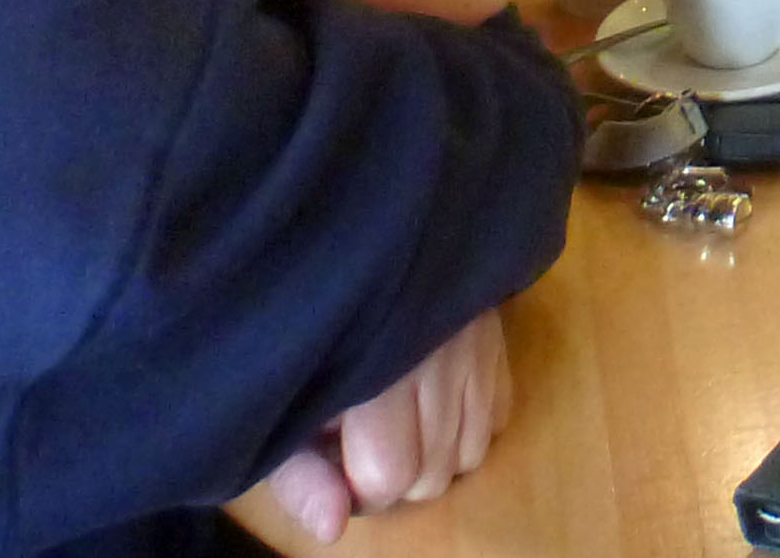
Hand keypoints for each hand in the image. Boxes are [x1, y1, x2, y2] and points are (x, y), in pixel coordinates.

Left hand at [257, 310, 514, 543]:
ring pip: (472, 453)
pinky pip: (498, 415)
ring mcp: (473, 344)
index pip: (391, 475)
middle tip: (363, 442)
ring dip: (438, 456)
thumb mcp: (281, 406)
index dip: (359, 490)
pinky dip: (469, 426)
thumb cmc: (304, 336)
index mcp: (375, 377)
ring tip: (399, 422)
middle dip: (399, 477)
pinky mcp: (495, 333)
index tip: (337, 462)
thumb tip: (334, 529)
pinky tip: (433, 404)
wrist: (344, 252)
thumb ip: (300, 474)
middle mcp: (435, 359)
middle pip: (435, 473)